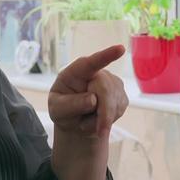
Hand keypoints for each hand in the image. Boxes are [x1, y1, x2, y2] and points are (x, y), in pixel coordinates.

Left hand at [47, 45, 129, 179]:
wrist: (76, 123)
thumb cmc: (63, 112)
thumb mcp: (58, 111)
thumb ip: (70, 105)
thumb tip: (92, 99)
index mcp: (75, 72)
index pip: (90, 63)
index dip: (106, 56)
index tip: (121, 49)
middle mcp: (95, 73)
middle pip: (106, 89)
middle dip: (104, 112)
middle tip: (101, 131)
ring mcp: (111, 82)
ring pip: (114, 102)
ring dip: (102, 119)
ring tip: (87, 120)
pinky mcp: (121, 95)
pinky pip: (119, 109)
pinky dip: (108, 121)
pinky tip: (99, 119)